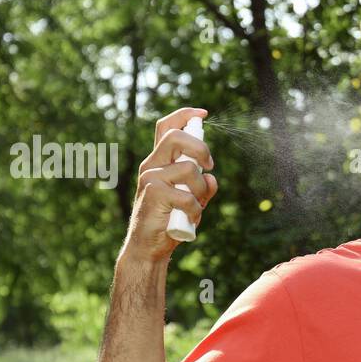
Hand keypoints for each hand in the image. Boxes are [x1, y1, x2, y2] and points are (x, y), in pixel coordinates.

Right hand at [121, 107, 215, 262]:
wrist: (149, 247)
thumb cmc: (169, 222)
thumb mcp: (192, 201)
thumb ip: (203, 188)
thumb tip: (212, 178)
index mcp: (159, 162)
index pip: (167, 128)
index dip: (184, 116)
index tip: (202, 114)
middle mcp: (151, 165)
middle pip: (175, 137)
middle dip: (200, 147)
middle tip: (209, 164)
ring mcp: (149, 177)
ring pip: (188, 168)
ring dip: (200, 189)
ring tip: (195, 207)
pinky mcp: (152, 193)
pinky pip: (187, 195)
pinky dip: (195, 209)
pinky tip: (189, 219)